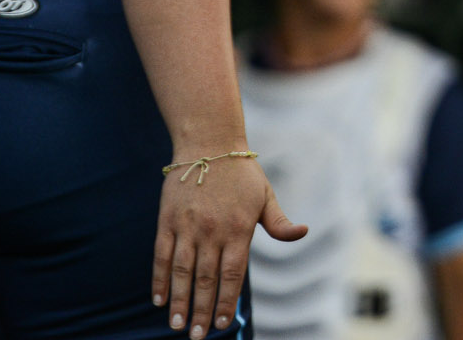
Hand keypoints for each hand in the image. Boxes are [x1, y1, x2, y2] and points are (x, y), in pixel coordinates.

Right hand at [153, 151, 304, 337]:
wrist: (209, 143)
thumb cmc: (242, 174)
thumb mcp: (266, 196)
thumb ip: (279, 222)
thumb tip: (303, 232)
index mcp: (239, 228)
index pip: (232, 273)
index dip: (226, 300)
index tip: (221, 324)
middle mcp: (213, 230)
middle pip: (206, 279)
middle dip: (201, 310)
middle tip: (197, 336)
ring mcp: (188, 226)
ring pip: (182, 271)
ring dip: (179, 301)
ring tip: (177, 325)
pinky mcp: (167, 220)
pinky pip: (162, 255)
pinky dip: (160, 278)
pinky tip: (159, 298)